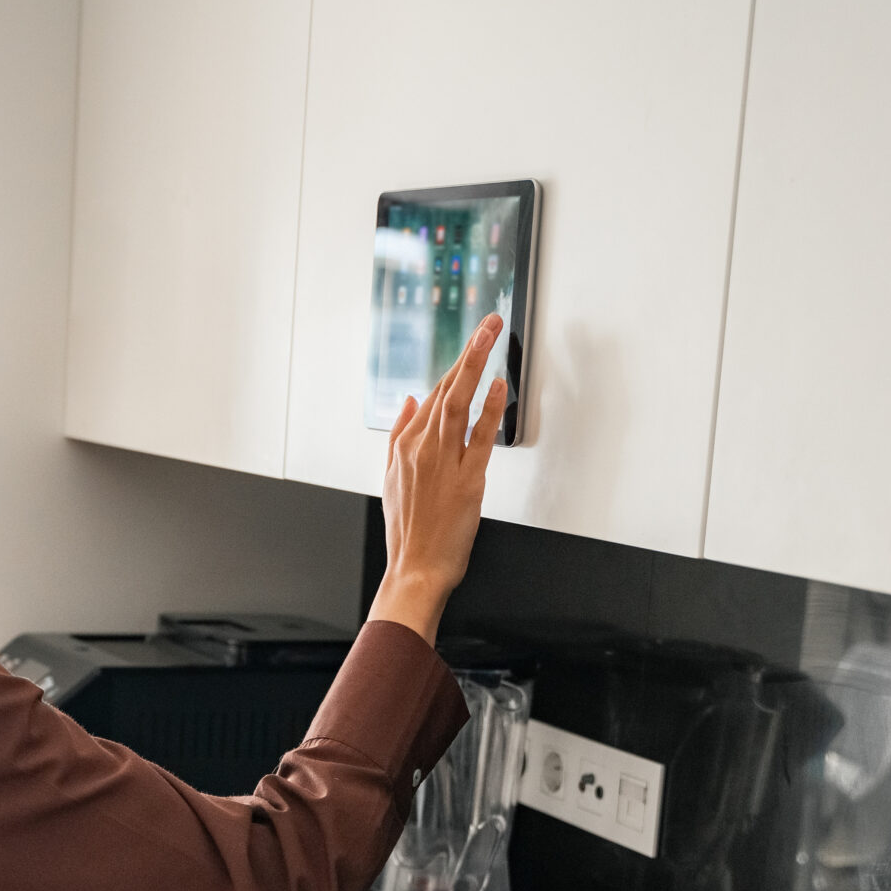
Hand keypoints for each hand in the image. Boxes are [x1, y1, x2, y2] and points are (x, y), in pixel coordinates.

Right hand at [368, 314, 506, 642]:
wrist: (414, 569)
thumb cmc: (408, 531)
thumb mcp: (392, 478)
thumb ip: (400, 435)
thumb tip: (409, 401)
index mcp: (404, 446)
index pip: (433, 395)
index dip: (455, 364)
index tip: (472, 340)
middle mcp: (422, 448)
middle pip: (447, 388)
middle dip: (468, 351)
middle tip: (488, 321)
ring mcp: (443, 461)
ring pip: (459, 402)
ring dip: (475, 363)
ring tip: (490, 334)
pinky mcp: (467, 479)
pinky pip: (479, 435)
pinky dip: (489, 408)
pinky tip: (498, 384)